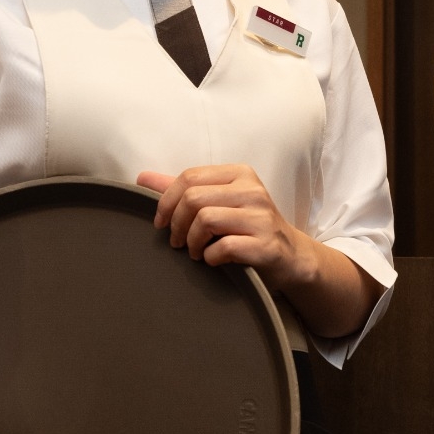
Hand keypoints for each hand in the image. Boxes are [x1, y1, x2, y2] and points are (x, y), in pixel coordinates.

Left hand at [137, 164, 313, 290]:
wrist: (291, 256)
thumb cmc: (249, 227)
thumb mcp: (219, 202)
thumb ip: (182, 189)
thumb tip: (142, 177)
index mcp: (240, 173)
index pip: (189, 177)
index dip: (166, 201)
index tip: (160, 223)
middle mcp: (253, 190)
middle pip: (193, 199)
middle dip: (176, 224)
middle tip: (177, 242)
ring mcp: (261, 217)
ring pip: (205, 220)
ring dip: (192, 242)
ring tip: (196, 251)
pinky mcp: (266, 244)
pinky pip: (223, 247)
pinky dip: (210, 257)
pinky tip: (213, 260)